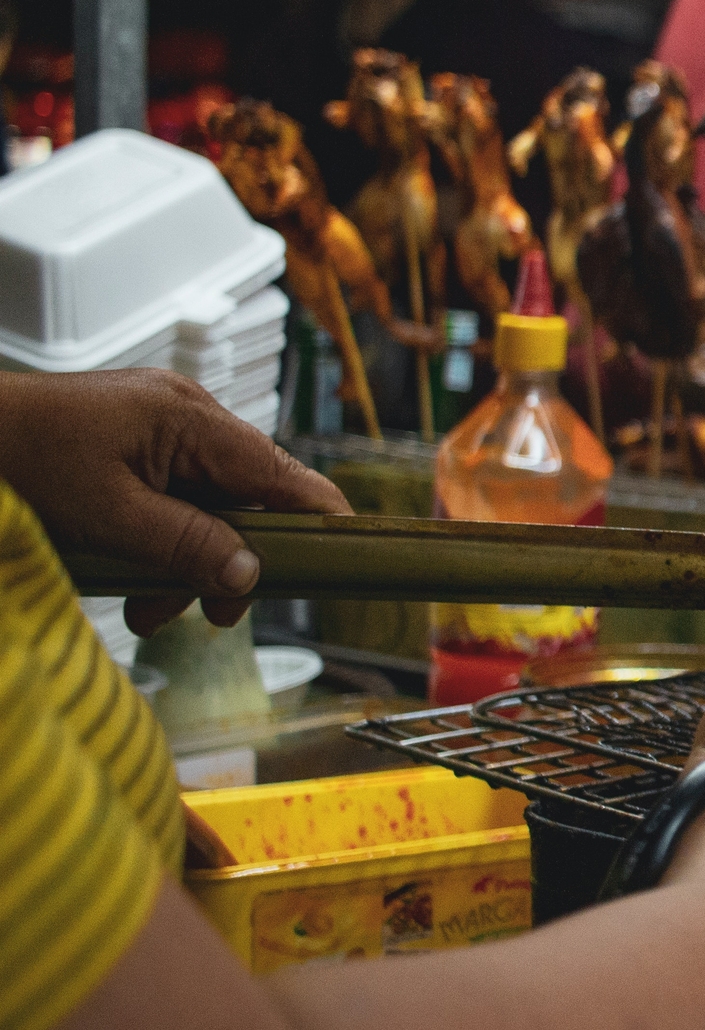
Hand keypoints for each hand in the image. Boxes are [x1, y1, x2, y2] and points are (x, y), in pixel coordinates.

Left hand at [0, 368, 349, 634]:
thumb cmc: (20, 461)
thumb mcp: (108, 517)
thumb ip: (187, 544)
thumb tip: (250, 575)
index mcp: (188, 418)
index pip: (280, 471)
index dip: (318, 516)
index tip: (347, 556)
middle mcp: (184, 414)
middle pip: (244, 495)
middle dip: (227, 558)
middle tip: (211, 615)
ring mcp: (158, 425)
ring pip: (206, 503)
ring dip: (186, 559)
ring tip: (145, 609)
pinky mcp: (133, 440)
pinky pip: (172, 495)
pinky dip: (160, 538)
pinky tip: (131, 575)